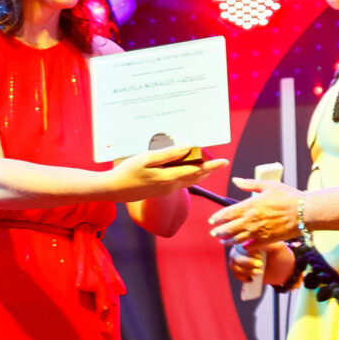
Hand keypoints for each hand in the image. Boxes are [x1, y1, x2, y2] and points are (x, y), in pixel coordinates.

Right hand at [111, 146, 227, 201]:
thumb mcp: (147, 158)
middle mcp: (171, 186)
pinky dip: (189, 175)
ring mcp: (166, 190)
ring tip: (209, 164)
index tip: (224, 161)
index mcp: (169, 177)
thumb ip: (169, 154)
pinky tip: (188, 169)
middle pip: (196, 177)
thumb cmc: (128, 171)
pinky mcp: (161, 191)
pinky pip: (181, 182)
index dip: (211, 166)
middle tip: (220, 162)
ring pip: (189, 181)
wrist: (114, 190)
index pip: (196, 171)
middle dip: (209, 169)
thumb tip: (187, 148)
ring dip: (200, 173)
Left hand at [208, 177, 299, 245]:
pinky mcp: (266, 240)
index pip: (226, 214)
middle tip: (215, 233)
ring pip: (237, 239)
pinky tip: (242, 246)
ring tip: (224, 241)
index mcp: (250, 206)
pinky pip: (250, 246)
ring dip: (228, 241)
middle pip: (228, 229)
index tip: (212, 221)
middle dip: (219, 232)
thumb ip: (250, 184)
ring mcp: (258, 232)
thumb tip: (236, 180)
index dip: (217, 218)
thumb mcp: (269, 186)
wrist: (304, 211)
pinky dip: (244, 246)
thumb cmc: (288, 196)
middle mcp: (251, 220)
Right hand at [228, 241, 294, 284]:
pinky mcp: (242, 270)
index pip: (239, 242)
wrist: (285, 270)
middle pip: (234, 255)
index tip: (260, 256)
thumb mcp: (276, 247)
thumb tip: (247, 244)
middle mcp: (243, 248)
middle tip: (260, 265)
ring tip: (259, 272)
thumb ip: (264, 243)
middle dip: (245, 262)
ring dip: (245, 271)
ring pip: (233, 265)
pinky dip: (243, 277)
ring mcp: (241, 259)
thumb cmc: (281, 255)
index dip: (247, 250)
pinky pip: (236, 273)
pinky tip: (253, 278)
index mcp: (250, 239)